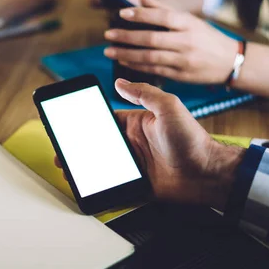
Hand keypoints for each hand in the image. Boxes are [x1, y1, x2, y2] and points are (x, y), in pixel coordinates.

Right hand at [55, 80, 244, 209]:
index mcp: (137, 123)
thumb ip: (145, 93)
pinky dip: (98, 186)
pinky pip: (113, 184)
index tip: (69, 122)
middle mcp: (133, 143)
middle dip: (79, 146)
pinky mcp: (137, 183)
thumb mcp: (169, 107)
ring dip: (84, 166)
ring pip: (102, 164)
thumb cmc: (192, 138)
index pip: (105, 119)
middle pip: (99, 143)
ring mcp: (134, 164)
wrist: (207, 174)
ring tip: (66, 168)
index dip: (87, 120)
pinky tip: (85, 186)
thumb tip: (119, 81)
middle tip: (60, 149)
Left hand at [104, 0, 238, 83]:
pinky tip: (123, 62)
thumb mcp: (190, 20)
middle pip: (151, 39)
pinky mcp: (180, 76)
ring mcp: (183, 60)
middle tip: (108, 35)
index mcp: (189, 24)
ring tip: (110, 51)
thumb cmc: (205, 37)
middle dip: (126, 37)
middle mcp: (186, 42)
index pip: (162, 16)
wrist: (230, 62)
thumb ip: (164, 9)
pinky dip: (137, 66)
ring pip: (150, 57)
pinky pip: (154, 71)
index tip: (121, 13)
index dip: (140, 15)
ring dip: (126, 54)